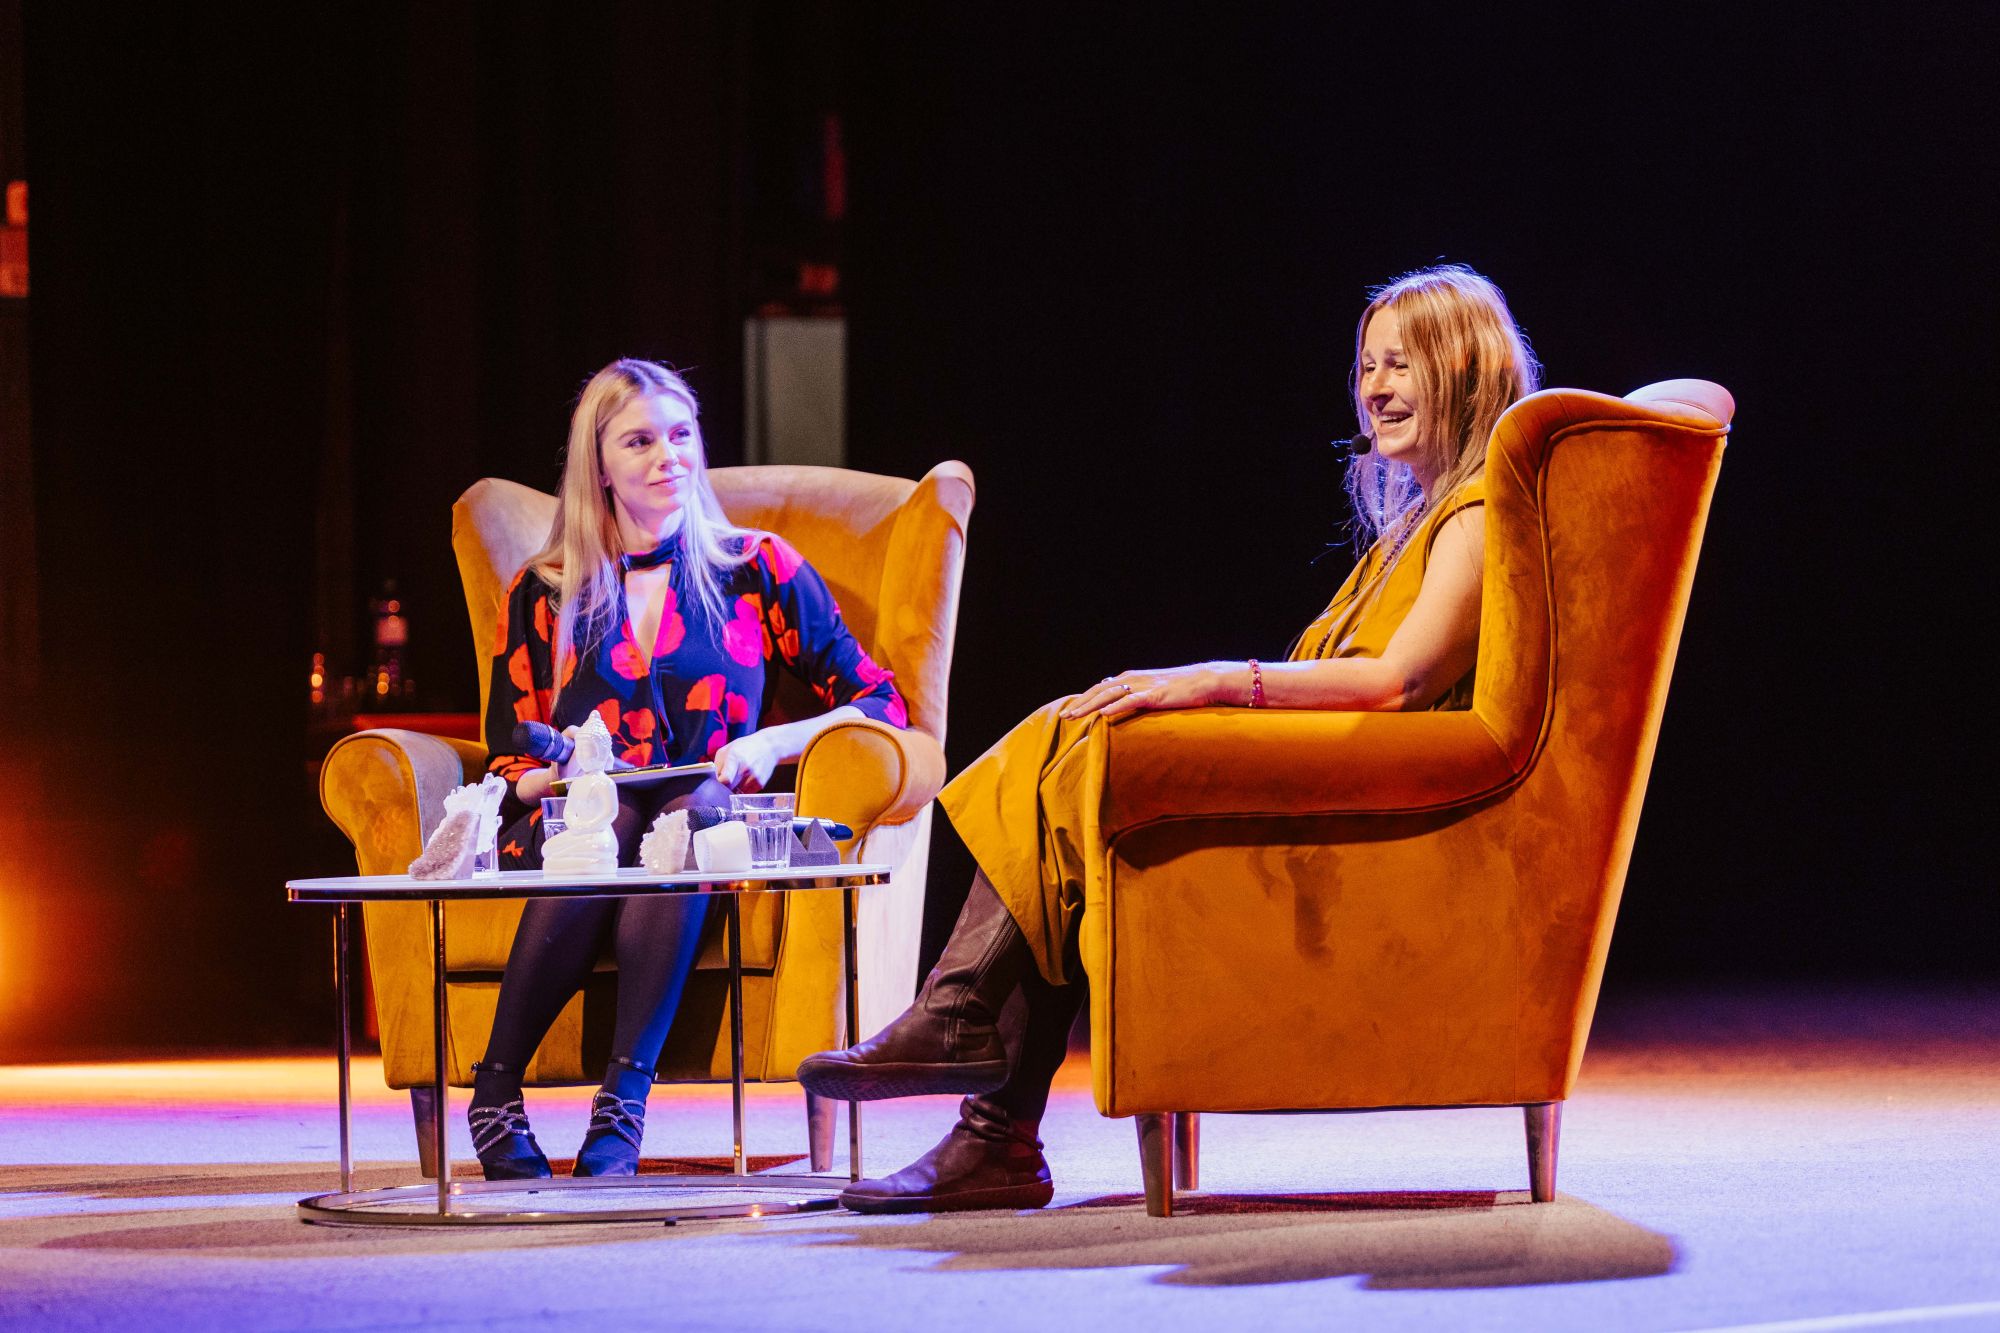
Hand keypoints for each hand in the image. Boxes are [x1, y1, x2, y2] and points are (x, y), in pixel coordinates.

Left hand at [713, 732, 780, 792]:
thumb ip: (717, 766)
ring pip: (737, 793)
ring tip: (736, 777)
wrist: (769, 747)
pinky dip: (742, 789)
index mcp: (735, 758)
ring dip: (733, 789)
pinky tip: (744, 778)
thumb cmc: (745, 747)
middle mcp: (746, 769)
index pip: (725, 780)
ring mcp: (754, 778)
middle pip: (729, 789)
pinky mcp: (760, 784)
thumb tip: (712, 781)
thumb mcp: (726, 750)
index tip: (717, 781)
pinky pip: (745, 793)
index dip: (718, 783)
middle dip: (723, 787)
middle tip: (724, 780)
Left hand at [1061, 663, 1227, 720]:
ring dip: (1090, 706)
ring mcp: (1142, 686)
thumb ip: (1134, 697)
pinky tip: (1104, 714)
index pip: (1099, 688)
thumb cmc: (1178, 689)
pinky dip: (1115, 706)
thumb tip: (1120, 707)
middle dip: (1080, 704)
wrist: (1202, 680)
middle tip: (1064, 716)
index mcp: (1129, 678)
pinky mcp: (1154, 695)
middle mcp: (1131, 679)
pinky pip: (1130, 701)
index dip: (1083, 699)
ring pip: (1109, 696)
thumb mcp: (1151, 691)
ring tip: (1076, 716)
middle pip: (1098, 691)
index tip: (1068, 711)